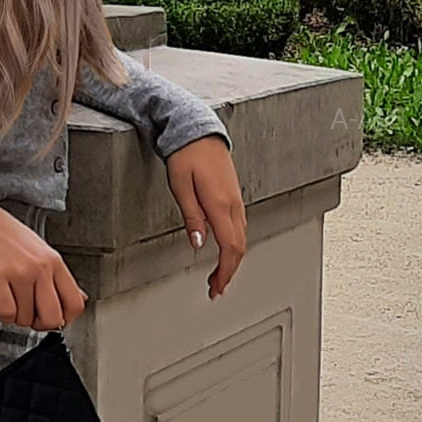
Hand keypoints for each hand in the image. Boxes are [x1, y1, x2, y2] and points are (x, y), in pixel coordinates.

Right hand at [0, 187, 86, 329]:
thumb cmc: (10, 236)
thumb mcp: (43, 252)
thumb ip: (61, 278)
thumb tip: (81, 298)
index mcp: (55, 262)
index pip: (75, 303)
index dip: (66, 320)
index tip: (56, 320)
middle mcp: (41, 267)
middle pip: (53, 317)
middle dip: (42, 325)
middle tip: (33, 318)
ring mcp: (19, 272)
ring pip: (26, 318)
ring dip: (19, 318)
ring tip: (14, 303)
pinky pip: (7, 313)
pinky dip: (5, 316)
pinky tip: (3, 304)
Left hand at [165, 135, 246, 299]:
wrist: (198, 133)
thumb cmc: (186, 156)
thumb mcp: (180, 187)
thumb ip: (191, 217)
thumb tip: (198, 243)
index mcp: (219, 204)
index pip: (229, 247)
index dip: (225, 271)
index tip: (216, 286)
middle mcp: (233, 204)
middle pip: (239, 247)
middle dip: (229, 272)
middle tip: (215, 288)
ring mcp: (236, 200)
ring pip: (241, 239)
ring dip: (232, 261)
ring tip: (219, 276)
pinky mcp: (234, 197)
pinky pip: (239, 228)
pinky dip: (234, 246)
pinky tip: (225, 251)